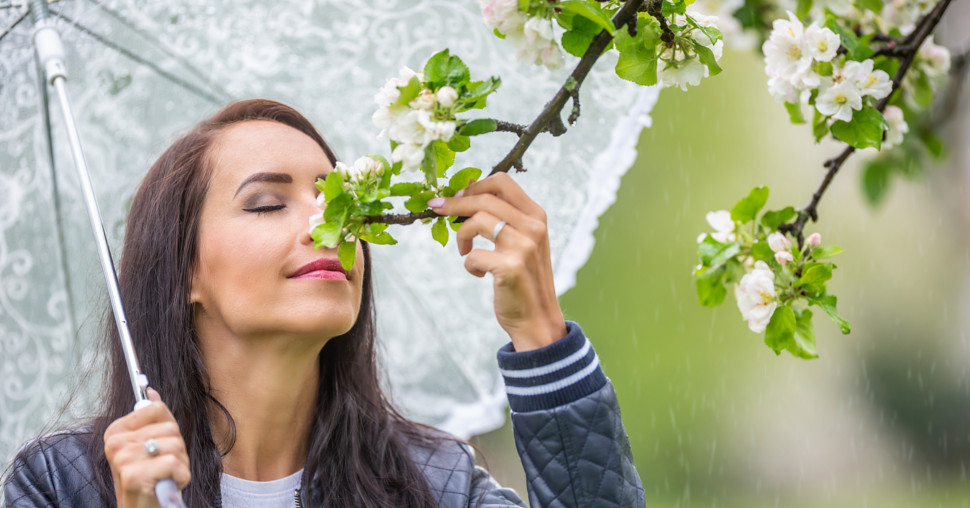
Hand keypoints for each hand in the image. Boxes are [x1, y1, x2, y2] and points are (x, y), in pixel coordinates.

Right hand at [104, 388, 190, 507]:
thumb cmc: (149, 479)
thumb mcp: (150, 445)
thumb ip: (153, 418)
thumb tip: (151, 391)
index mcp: (116, 431)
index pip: (156, 408)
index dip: (169, 428)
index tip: (159, 446)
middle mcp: (115, 443)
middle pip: (170, 428)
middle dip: (177, 449)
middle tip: (164, 466)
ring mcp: (122, 459)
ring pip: (175, 444)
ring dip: (180, 463)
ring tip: (166, 475)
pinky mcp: (133, 476)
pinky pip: (174, 463)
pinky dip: (181, 476)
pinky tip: (168, 484)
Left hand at [429, 172, 566, 350]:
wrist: (537, 319)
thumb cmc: (523, 278)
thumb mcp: (522, 241)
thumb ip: (504, 217)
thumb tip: (468, 191)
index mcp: (536, 216)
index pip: (502, 182)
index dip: (474, 185)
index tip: (456, 196)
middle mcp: (533, 227)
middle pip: (484, 198)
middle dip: (454, 203)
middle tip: (437, 209)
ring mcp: (523, 247)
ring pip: (476, 222)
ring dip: (461, 235)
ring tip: (463, 251)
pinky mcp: (510, 268)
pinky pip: (473, 255)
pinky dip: (468, 264)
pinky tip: (478, 274)